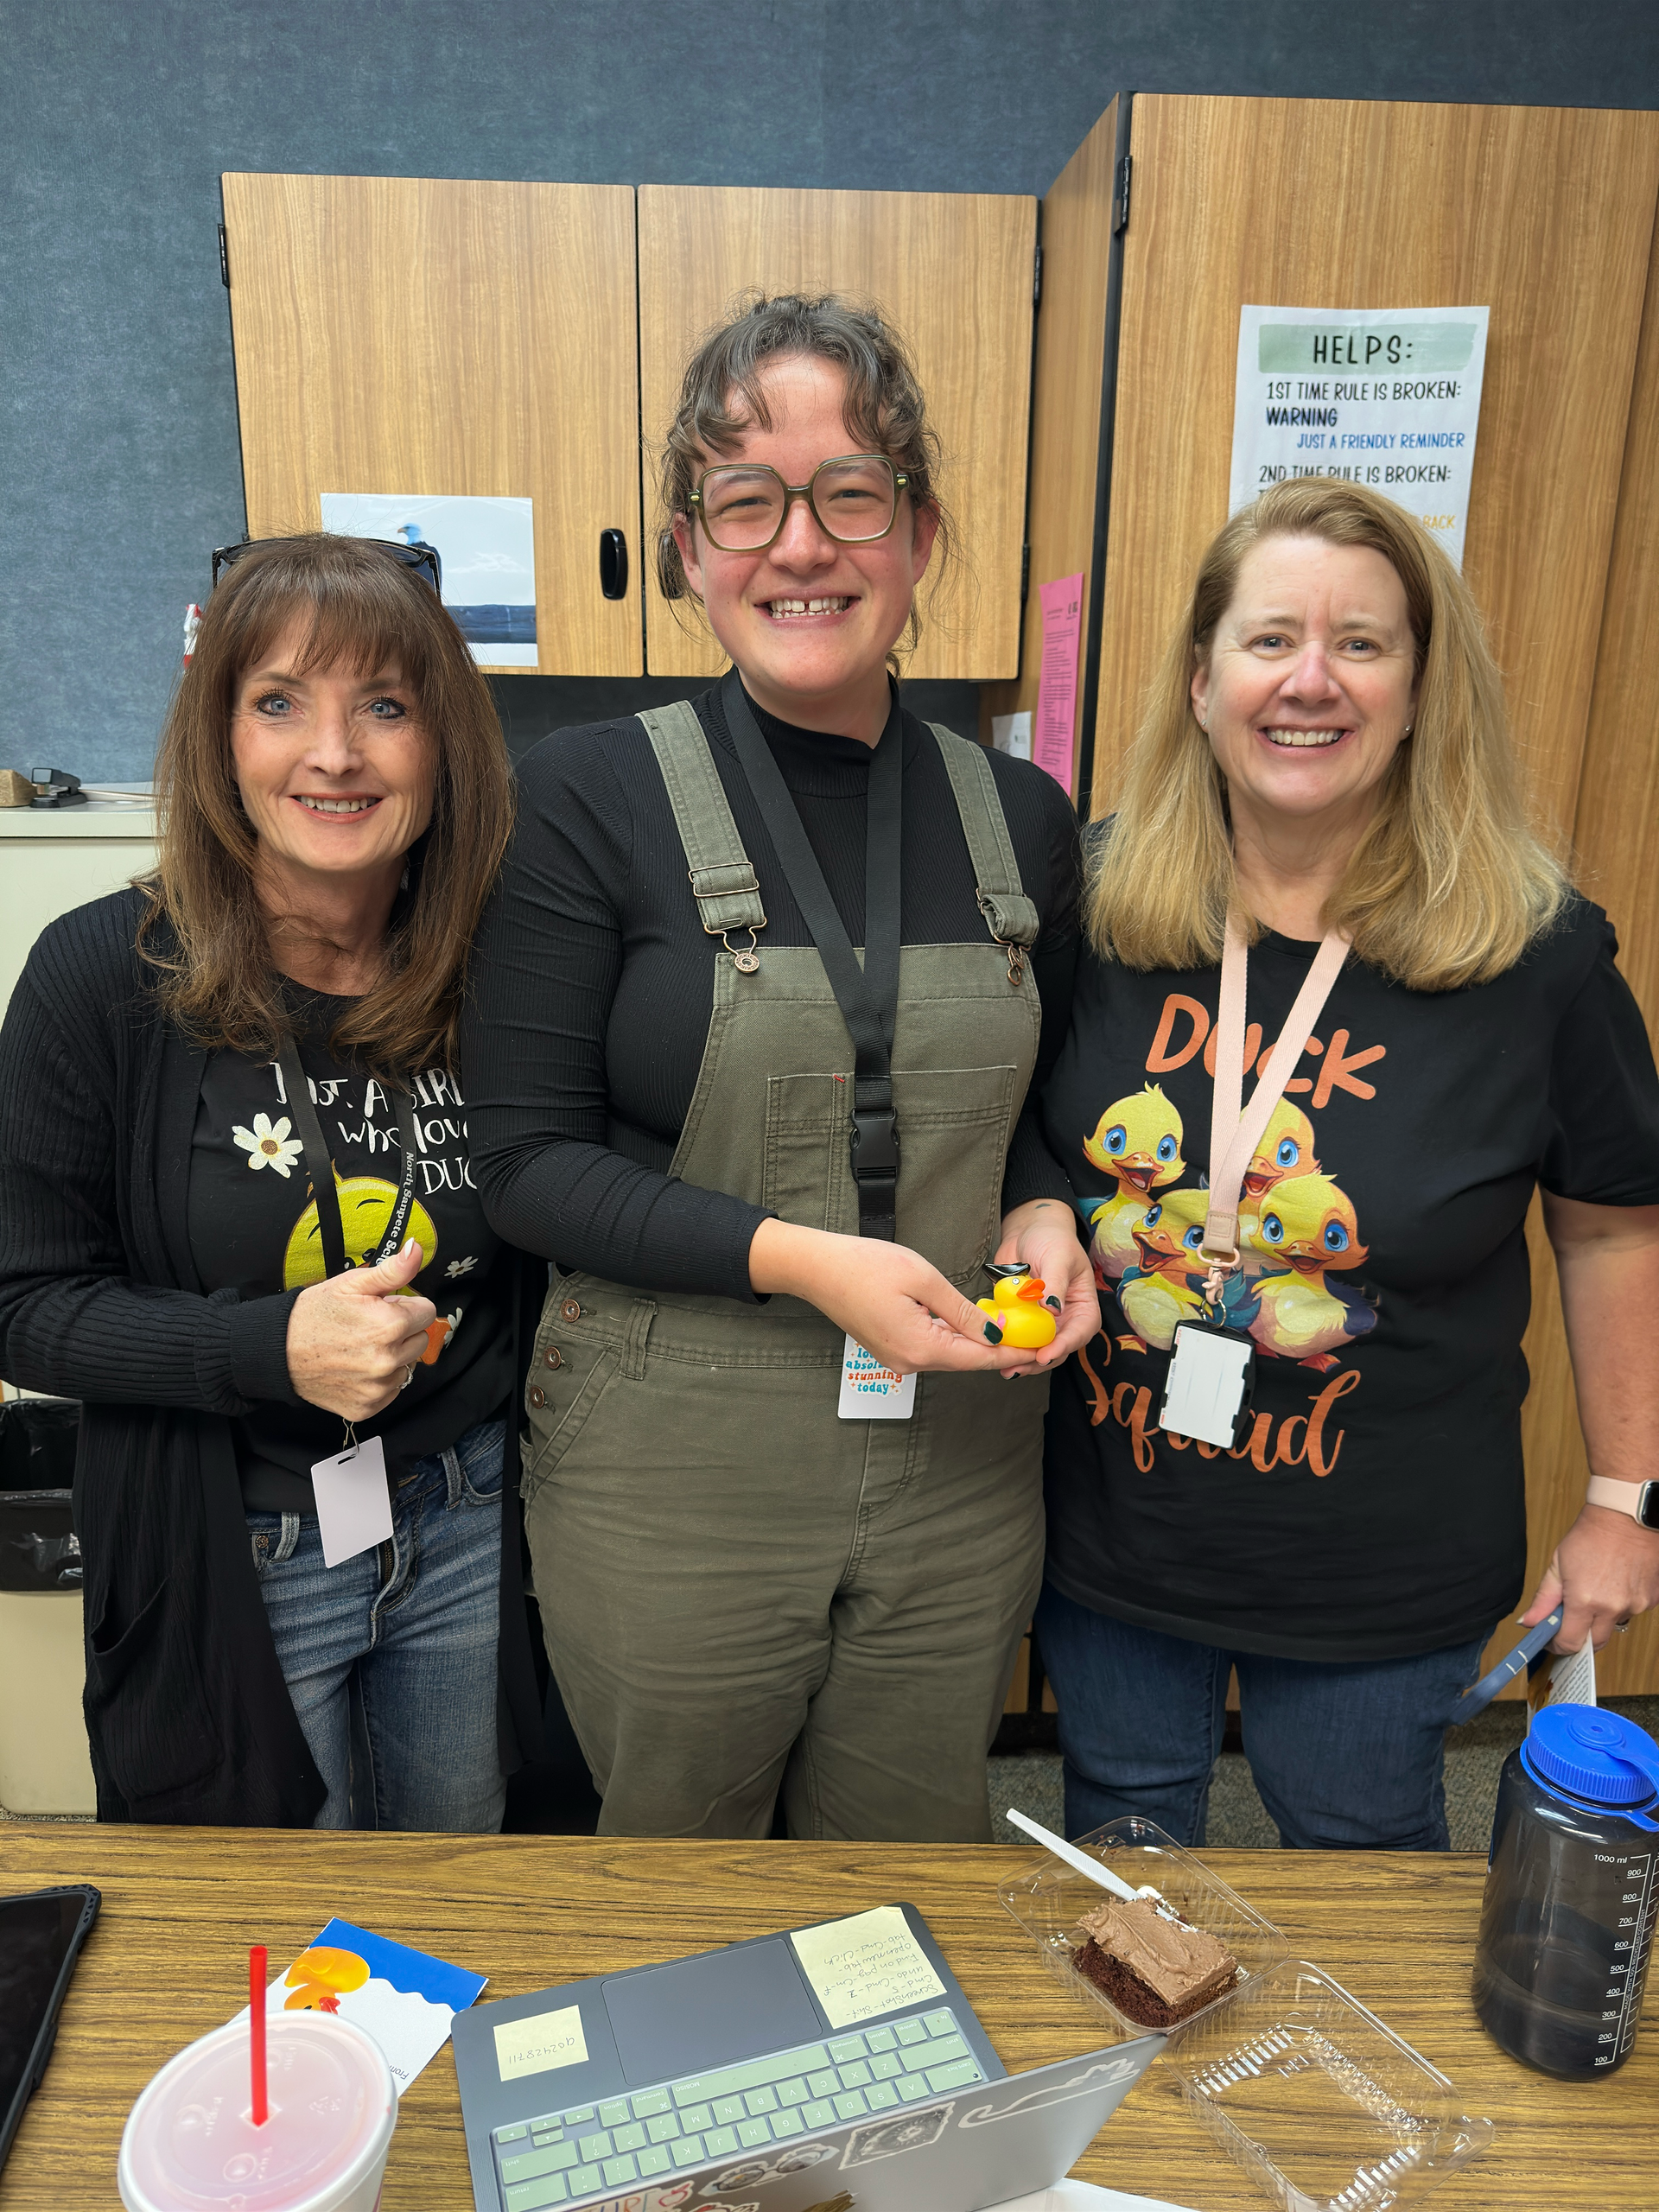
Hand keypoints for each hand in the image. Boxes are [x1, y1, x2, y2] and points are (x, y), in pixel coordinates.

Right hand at [285, 1239, 436, 1420]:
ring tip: (361, 1347)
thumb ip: (392, 1269)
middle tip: (371, 1327)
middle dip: (402, 1331)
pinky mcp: (367, 1407)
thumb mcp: (352, 1283)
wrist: (278, 1351)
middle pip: (420, 1340)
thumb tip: (416, 1249)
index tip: (384, 1307)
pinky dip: (379, 1380)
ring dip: (393, 1357)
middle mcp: (388, 1360)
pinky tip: (356, 1368)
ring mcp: (378, 1388)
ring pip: (407, 1367)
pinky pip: (391, 1391)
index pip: (427, 1312)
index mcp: (390, 1326)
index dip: (406, 1306)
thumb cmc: (314, 1314)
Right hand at [749, 1219, 1026, 1374]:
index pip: (980, 1357)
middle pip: (967, 1361)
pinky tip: (970, 1323)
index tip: (1042, 1347)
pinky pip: (932, 1349)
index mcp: (921, 1347)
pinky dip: (955, 1339)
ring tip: (1011, 1328)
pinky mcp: (890, 1349)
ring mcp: (897, 1358)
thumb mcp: (923, 1280)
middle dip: (1001, 1349)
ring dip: (978, 1344)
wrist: (816, 1269)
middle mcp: (910, 1362)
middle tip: (1033, 1335)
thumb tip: (996, 1332)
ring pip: (950, 1355)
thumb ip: (962, 1311)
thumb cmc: (865, 1265)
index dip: (1014, 1352)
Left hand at [990, 1198, 1099, 1377]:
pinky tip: (993, 1351)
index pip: (1080, 1332)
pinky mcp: (1022, 1319)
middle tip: (1019, 1366)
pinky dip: (1007, 1347)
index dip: (1064, 1346)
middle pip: (1057, 1347)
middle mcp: (1065, 1318)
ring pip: (1036, 1348)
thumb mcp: (1057, 1256)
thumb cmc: (1051, 1238)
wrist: (1027, 1229)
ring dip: (1022, 1360)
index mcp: (1082, 1305)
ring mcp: (1042, 1321)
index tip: (1045, 1354)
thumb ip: (1055, 1284)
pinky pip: (1016, 1337)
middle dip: (1039, 1361)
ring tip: (1005, 1367)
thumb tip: (1053, 1311)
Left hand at [1519, 1502, 1658, 1652]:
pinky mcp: (1652, 1600)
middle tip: (1571, 1618)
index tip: (1551, 1639)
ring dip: (1602, 1616)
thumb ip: (1543, 1599)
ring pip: (1614, 1625)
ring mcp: (1635, 1606)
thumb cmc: (1591, 1536)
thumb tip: (1529, 1622)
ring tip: (1597, 1587)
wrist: (1625, 1517)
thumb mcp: (1558, 1565)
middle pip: (1595, 1643)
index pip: (1570, 1643)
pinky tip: (1616, 1583)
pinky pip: (1632, 1612)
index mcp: (1585, 1601)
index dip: (1558, 1645)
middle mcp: (1613, 1608)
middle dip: (1580, 1636)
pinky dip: (1621, 1604)